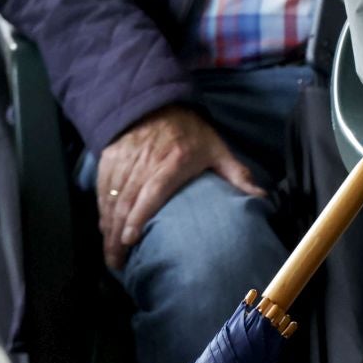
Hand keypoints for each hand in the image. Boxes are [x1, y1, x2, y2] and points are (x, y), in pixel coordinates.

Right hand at [95, 105, 263, 269]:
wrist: (155, 100)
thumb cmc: (189, 130)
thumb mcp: (216, 148)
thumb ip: (236, 173)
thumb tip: (261, 197)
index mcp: (171, 162)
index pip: (151, 192)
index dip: (138, 217)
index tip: (130, 240)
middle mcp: (144, 162)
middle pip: (125, 202)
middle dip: (117, 235)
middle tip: (116, 262)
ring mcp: (124, 159)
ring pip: (111, 197)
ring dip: (107, 226)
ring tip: (108, 251)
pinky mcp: (109, 157)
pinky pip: (101, 186)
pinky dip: (101, 208)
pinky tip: (103, 226)